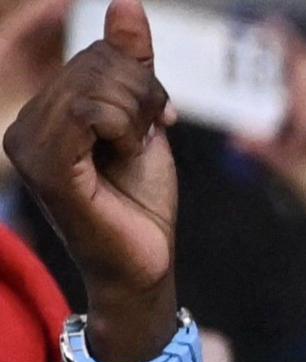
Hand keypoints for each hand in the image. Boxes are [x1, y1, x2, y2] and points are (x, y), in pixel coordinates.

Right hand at [3, 0, 180, 313]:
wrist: (145, 264)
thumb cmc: (141, 201)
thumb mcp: (143, 119)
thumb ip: (131, 63)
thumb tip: (126, 2)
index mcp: (42, 112)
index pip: (98, 56)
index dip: (141, 83)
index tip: (155, 121)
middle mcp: (23, 125)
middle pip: (99, 65)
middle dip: (143, 99)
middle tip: (143, 143)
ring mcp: (27, 145)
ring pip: (98, 86)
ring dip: (138, 118)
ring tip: (131, 154)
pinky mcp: (45, 166)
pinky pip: (92, 114)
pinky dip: (126, 130)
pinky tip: (124, 156)